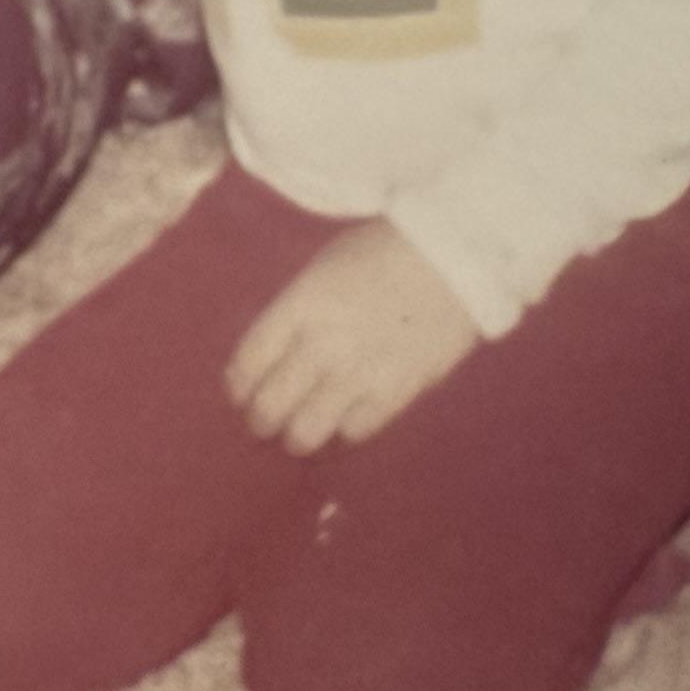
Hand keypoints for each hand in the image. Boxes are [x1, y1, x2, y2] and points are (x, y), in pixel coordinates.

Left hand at [223, 222, 483, 453]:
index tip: (240, 393)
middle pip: (270, 405)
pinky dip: (344, 429)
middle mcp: (322, 343)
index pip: (248, 362)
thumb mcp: (322, 269)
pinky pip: (355, 430)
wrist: (451, 256)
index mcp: (298, 306)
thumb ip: (294, 311)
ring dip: (297, 437)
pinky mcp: (396, 391)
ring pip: (307, 431)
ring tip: (298, 436)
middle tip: (263, 423)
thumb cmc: (381, 253)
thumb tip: (273, 354)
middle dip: (260, 421)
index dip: (238, 386)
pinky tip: (344, 420)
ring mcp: (359, 371)